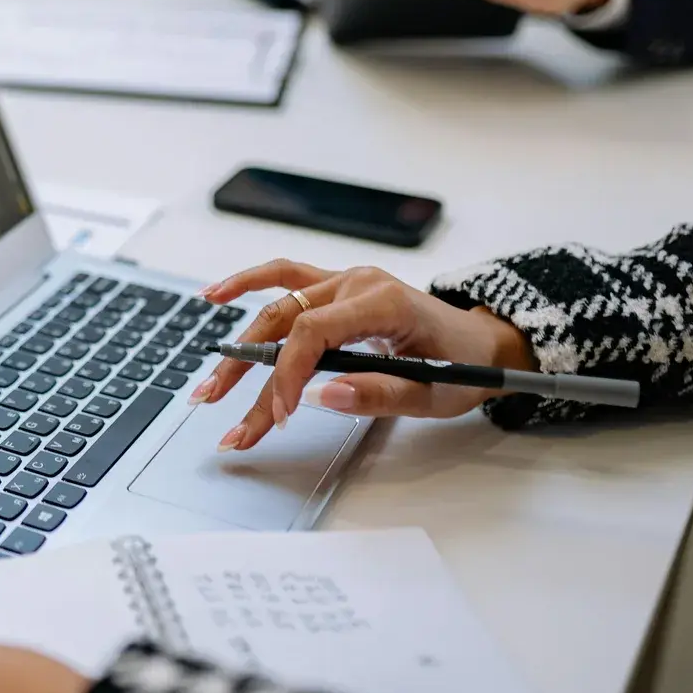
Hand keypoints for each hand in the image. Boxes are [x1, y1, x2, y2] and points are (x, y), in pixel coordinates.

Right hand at [191, 261, 536, 451]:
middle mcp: (356, 283)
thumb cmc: (463, 366)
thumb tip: (323, 397)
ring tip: (210, 382)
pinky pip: (284, 277)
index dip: (287, 373)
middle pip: (285, 323)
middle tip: (218, 408)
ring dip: (239, 344)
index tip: (278, 415)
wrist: (482, 343)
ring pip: (277, 307)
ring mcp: (343, 281)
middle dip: (246, 370)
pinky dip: (248, 284)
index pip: (313, 333)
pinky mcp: (335, 288)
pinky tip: (214, 295)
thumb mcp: (433, 392)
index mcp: (382, 302)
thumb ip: (379, 393)